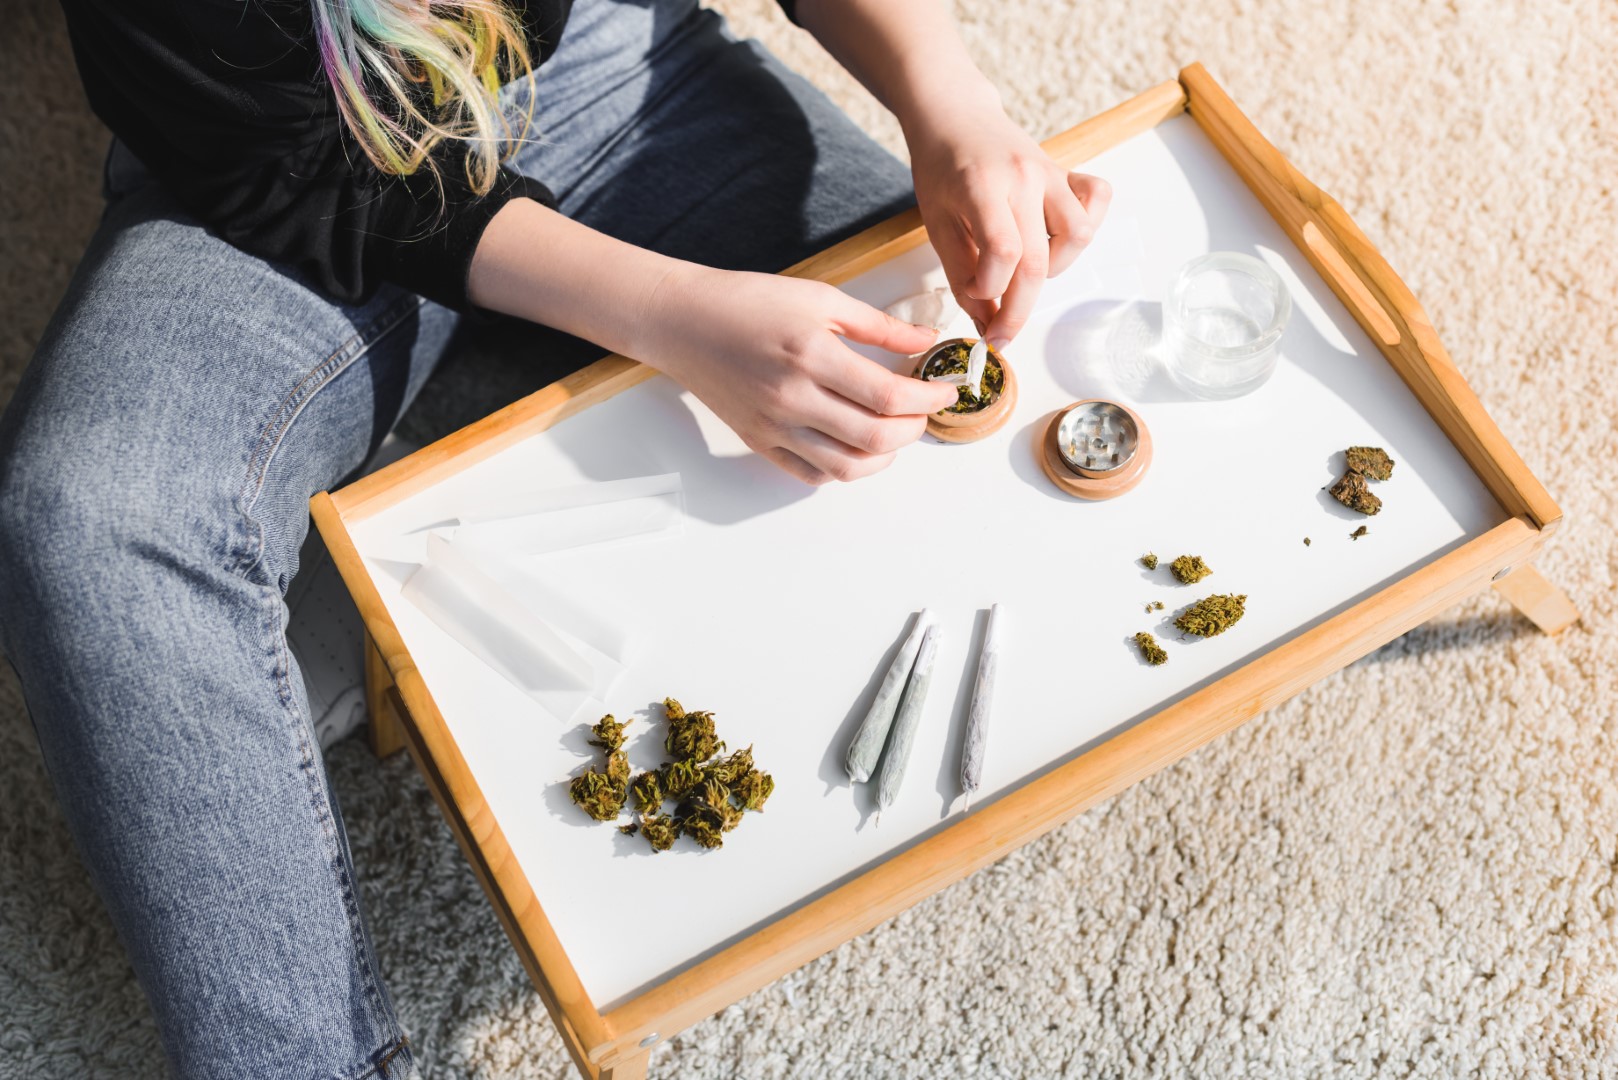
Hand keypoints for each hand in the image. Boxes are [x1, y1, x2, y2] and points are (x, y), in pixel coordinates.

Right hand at [636, 264, 959, 484]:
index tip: (944, 391)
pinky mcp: (758, 442)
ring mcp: (774, 426)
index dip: (928, 399)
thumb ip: (878, 325)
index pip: (888, 396)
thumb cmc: (747, 301)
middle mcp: (792, 398)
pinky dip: (844, 469)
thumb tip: (926, 339)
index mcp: (811, 355)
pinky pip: (812, 475)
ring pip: (847, 467)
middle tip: (924, 411)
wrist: (682, 321)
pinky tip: (856, 446)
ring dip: (885, 456)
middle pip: (874, 438)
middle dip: (914, 429)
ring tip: (894, 432)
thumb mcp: (820, 298)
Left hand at [905, 87, 1111, 348]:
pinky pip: (1096, 201)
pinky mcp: (1065, 171)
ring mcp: (1050, 171)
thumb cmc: (940, 167)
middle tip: (1001, 332)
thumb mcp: (936, 222)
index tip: (976, 301)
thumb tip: (987, 322)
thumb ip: (961, 273)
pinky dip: (1085, 226)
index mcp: (982, 186)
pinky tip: (1055, 237)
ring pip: (1078, 235)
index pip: (1003, 252)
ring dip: (1054, 268)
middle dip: (1019, 309)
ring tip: (1023, 269)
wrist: (955, 114)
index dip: (991, 290)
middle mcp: (1024, 177)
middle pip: (1037, 260)